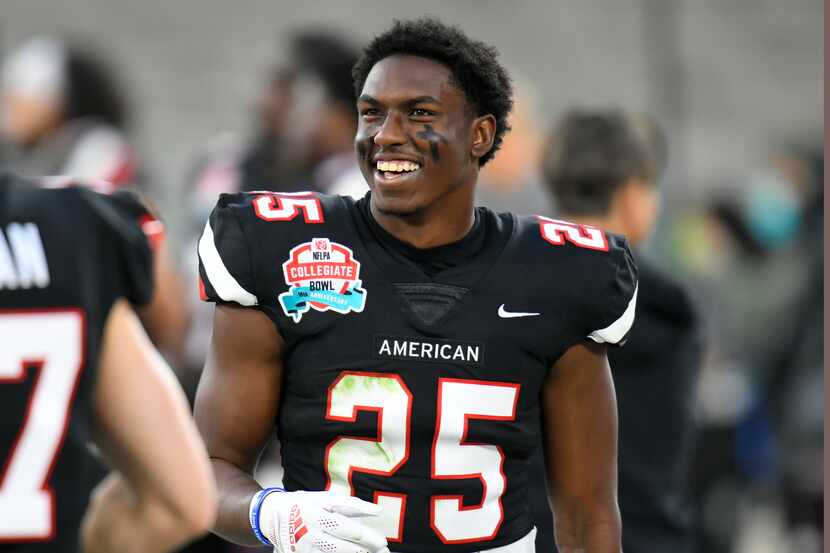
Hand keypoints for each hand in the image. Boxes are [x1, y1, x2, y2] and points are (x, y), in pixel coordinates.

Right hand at [257, 491, 389, 552]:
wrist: (271, 515)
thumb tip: (377, 511)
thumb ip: (351, 505)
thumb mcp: (326, 499)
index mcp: (317, 514)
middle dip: (363, 551)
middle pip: (341, 547)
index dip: (366, 537)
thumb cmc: (305, 504)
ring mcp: (303, 548)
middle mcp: (309, 532)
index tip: (382, 542)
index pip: (346, 527)